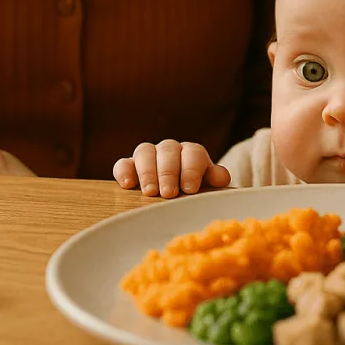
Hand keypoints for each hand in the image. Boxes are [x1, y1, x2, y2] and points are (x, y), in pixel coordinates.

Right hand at [112, 139, 230, 198]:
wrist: (175, 193)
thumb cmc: (194, 190)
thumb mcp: (208, 184)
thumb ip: (215, 178)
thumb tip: (220, 178)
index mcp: (191, 153)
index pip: (193, 153)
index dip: (191, 169)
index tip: (190, 189)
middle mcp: (170, 150)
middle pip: (168, 151)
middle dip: (169, 172)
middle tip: (169, 193)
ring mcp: (149, 156)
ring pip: (145, 152)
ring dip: (148, 172)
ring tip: (150, 192)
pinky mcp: (130, 166)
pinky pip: (123, 163)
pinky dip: (124, 171)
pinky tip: (127, 184)